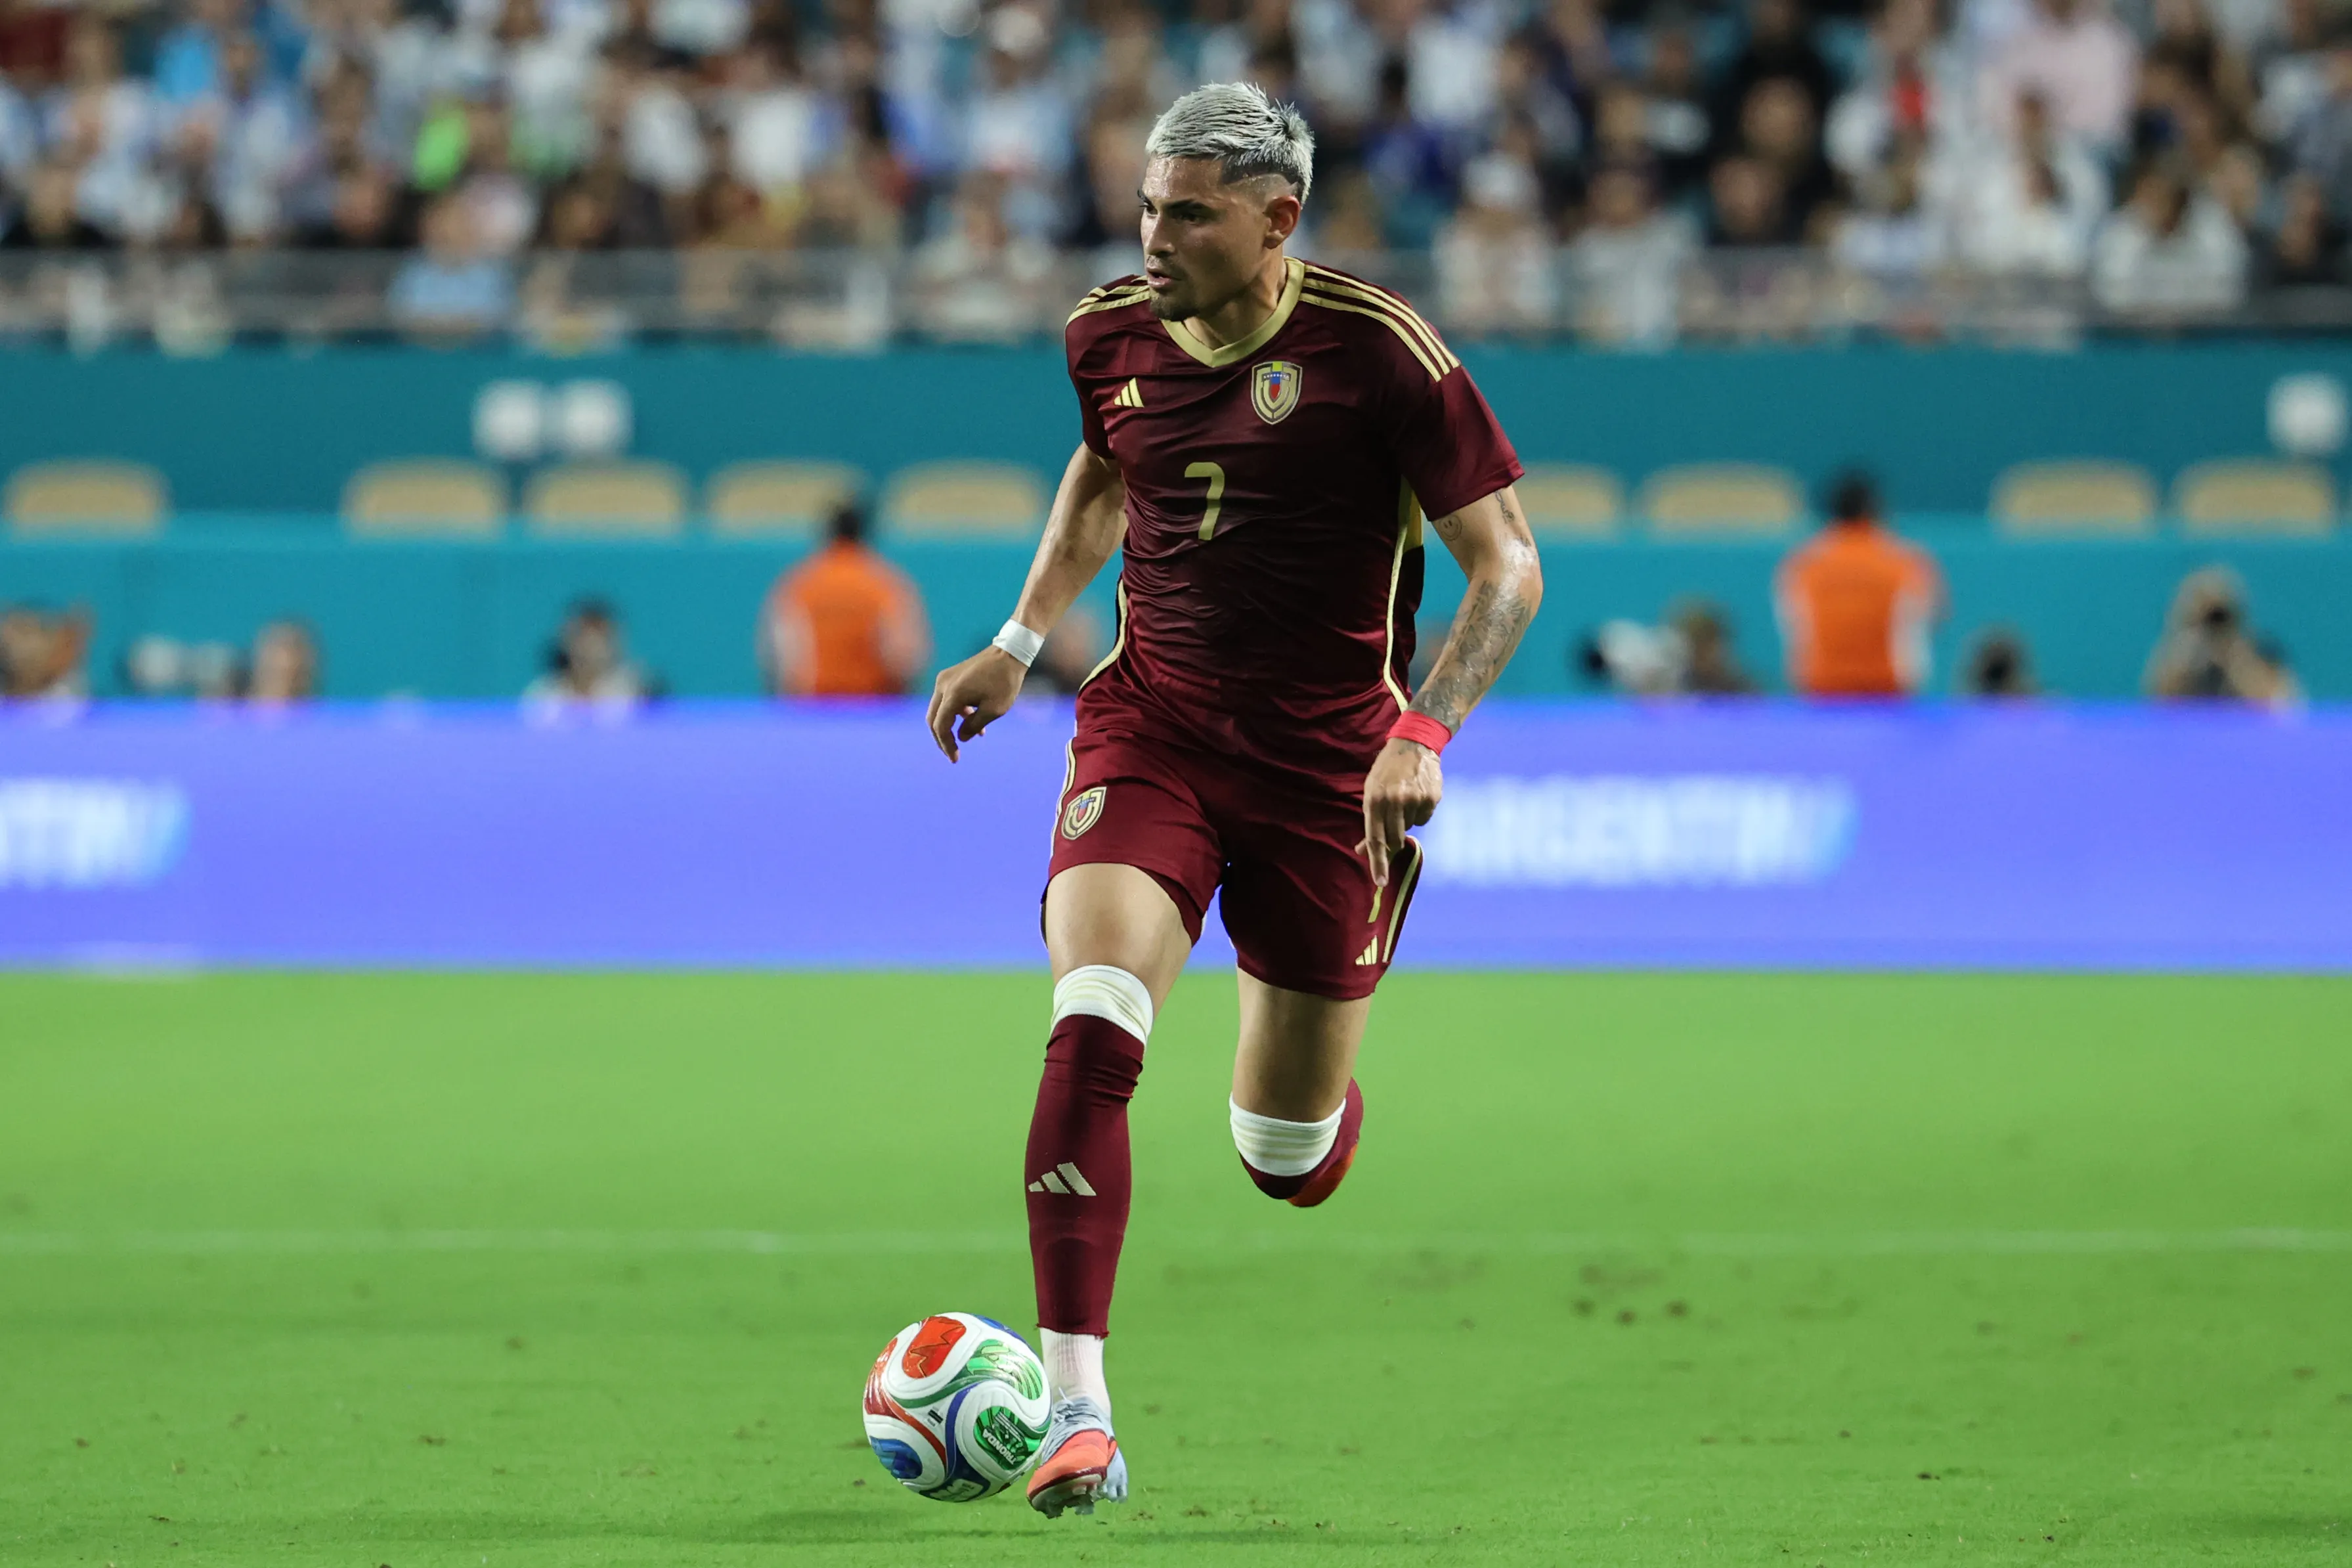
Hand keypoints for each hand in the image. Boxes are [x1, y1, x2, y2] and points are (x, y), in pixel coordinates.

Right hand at [926, 646, 1026, 761]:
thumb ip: (974, 725)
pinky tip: (973, 720)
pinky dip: (956, 712)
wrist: (1009, 653)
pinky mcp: (950, 675)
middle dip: (942, 738)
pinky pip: (946, 699)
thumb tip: (961, 738)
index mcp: (953, 694)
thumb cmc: (1005, 681)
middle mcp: (943, 685)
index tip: (955, 759)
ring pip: (939, 709)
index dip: (946, 745)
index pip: (940, 726)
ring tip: (969, 736)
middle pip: (933, 719)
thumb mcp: (994, 710)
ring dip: (950, 725)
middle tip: (953, 753)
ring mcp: (945, 678)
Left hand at [1358, 736, 1441, 885]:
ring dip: (1406, 820)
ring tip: (1404, 798)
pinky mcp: (1431, 798)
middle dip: (1393, 839)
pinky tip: (1417, 794)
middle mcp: (1394, 801)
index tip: (1380, 882)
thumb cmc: (1386, 771)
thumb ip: (1369, 822)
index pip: (1375, 839)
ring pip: (1410, 828)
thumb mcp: (1371, 792)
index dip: (1378, 863)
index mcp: (1374, 800)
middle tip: (1394, 821)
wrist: (1414, 743)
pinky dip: (1420, 811)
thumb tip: (1362, 851)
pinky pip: (1424, 818)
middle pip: (1394, 839)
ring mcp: (1414, 800)